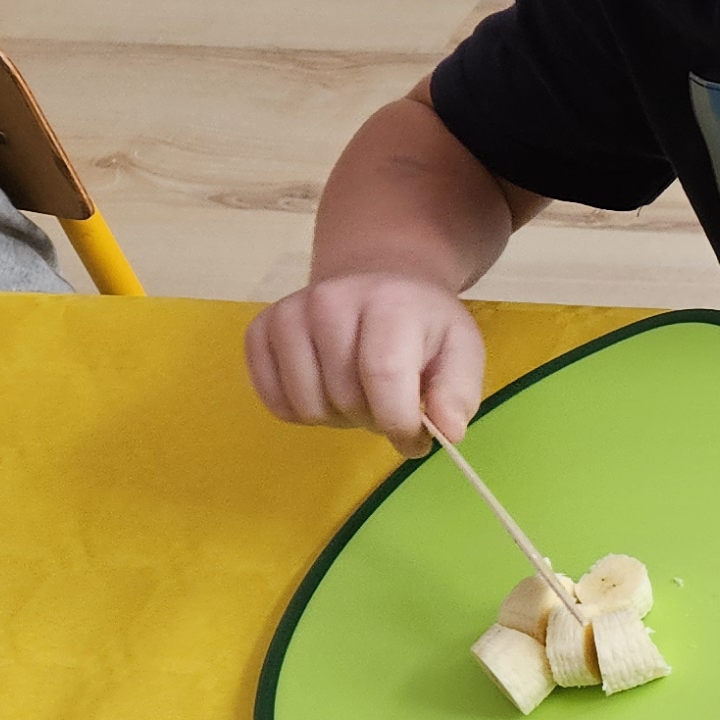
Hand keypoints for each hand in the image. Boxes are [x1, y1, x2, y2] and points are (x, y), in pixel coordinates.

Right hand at [244, 274, 483, 454]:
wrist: (378, 282)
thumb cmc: (422, 326)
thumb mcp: (461, 351)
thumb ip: (458, 392)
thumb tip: (447, 430)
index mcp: (389, 304)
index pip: (383, 374)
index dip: (400, 422)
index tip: (416, 437)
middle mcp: (330, 301)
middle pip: (345, 397)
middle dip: (373, 419)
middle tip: (389, 402)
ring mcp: (289, 314)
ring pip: (307, 405)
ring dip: (337, 418)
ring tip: (359, 393)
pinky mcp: (259, 331)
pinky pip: (274, 402)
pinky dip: (303, 412)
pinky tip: (326, 389)